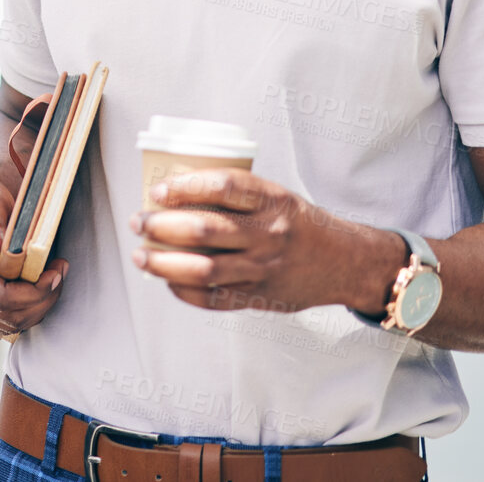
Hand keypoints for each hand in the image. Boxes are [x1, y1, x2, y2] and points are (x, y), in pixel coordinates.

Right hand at [0, 167, 66, 338]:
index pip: (1, 297)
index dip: (35, 293)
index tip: (57, 273)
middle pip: (7, 316)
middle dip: (41, 300)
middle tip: (60, 274)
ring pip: (6, 323)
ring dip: (35, 307)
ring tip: (50, 279)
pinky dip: (23, 310)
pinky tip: (33, 288)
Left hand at [128, 168, 403, 314]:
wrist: (345, 262)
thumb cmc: (299, 223)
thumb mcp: (277, 196)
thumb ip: (237, 196)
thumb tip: (174, 194)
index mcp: (273, 200)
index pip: (223, 186)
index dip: (184, 186)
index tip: (156, 191)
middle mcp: (268, 233)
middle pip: (205, 229)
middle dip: (161, 226)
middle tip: (138, 222)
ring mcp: (264, 268)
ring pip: (204, 268)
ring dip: (164, 263)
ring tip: (141, 256)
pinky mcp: (261, 297)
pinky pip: (215, 298)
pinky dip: (185, 291)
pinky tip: (168, 281)